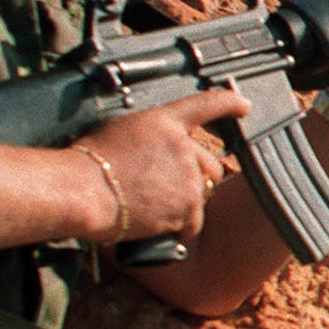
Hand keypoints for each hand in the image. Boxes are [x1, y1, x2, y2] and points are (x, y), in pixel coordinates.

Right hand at [72, 87, 245, 242]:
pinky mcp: (187, 208)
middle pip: (211, 164)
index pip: (206, 105)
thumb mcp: (119, 129)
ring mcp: (188, 179)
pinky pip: (193, 220)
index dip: (228, 103)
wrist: (84, 189)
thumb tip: (154, 150)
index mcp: (166, 122)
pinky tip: (163, 224)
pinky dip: (181, 225)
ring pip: (202, 193)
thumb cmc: (89, 160)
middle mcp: (184, 148)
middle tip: (169, 185)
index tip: (243, 105)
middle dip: (197, 176)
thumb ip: (149, 136)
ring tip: (153, 203)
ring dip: (185, 200)